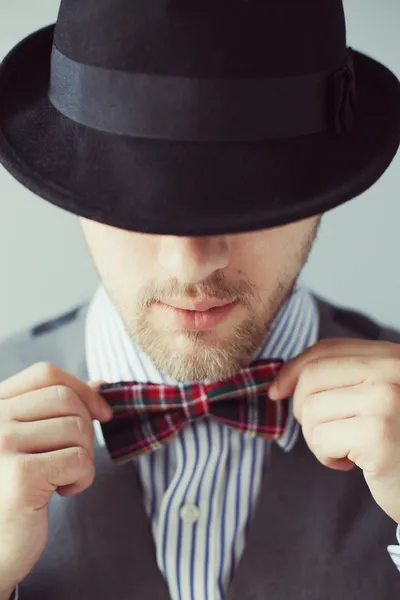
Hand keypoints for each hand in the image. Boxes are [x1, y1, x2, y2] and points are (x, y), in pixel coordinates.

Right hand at [0, 363, 111, 589]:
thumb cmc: (16, 491)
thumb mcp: (33, 441)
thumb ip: (57, 410)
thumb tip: (99, 383)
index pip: (45, 374)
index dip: (82, 389)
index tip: (101, 412)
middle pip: (66, 399)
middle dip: (85, 428)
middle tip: (72, 458)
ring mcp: (2, 444)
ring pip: (77, 428)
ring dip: (83, 457)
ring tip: (60, 478)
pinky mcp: (22, 475)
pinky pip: (80, 459)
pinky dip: (82, 479)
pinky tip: (59, 493)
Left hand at [269, 339, 399, 523]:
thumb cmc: (394, 442)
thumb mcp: (374, 398)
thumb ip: (340, 378)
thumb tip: (278, 384)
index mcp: (392, 356)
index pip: (327, 349)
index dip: (293, 369)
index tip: (277, 391)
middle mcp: (393, 370)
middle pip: (312, 377)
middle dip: (304, 410)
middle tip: (329, 432)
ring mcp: (386, 400)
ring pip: (311, 410)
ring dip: (318, 439)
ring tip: (347, 449)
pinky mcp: (378, 434)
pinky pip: (321, 440)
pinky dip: (327, 457)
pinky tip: (354, 464)